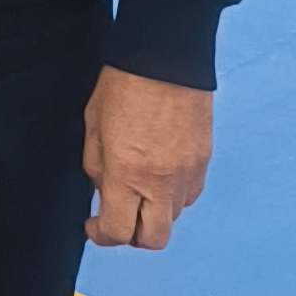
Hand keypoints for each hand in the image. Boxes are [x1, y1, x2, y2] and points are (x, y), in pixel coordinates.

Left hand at [82, 67, 211, 249]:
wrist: (166, 56)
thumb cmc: (124, 83)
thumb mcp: (94, 126)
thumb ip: (97, 168)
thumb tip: (103, 192)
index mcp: (126, 173)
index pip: (117, 231)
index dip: (100, 235)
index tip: (93, 224)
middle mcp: (161, 181)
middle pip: (153, 239)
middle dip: (132, 235)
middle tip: (118, 216)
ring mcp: (187, 173)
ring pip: (173, 217)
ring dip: (154, 213)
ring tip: (138, 189)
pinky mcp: (203, 161)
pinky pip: (189, 195)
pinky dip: (173, 195)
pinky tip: (159, 175)